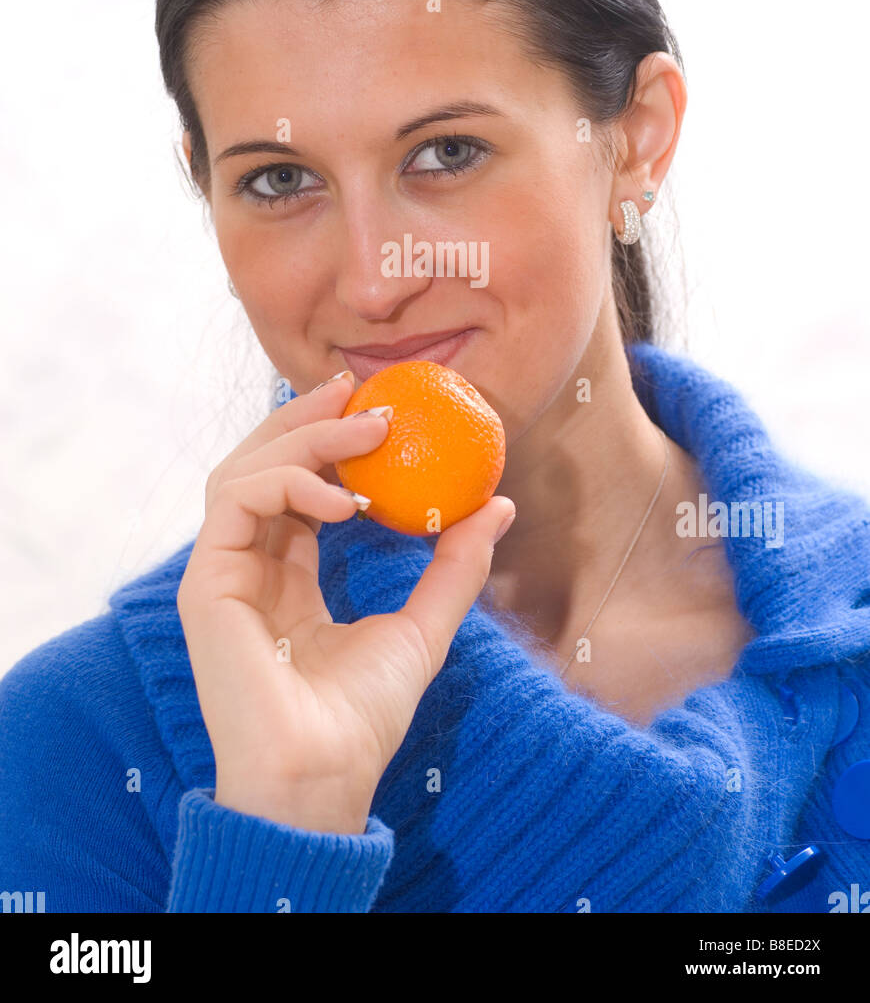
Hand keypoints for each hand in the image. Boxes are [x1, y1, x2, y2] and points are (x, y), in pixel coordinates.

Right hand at [176, 373, 514, 833]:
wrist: (324, 775)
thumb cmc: (364, 717)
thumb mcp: (424, 626)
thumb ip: (454, 566)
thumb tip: (498, 506)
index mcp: (286, 575)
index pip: (296, 486)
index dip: (328, 439)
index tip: (376, 405)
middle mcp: (249, 566)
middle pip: (262, 464)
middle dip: (307, 419)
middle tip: (358, 388)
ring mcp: (221, 573)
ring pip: (244, 470)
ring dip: (304, 439)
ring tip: (365, 432)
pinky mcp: (205, 582)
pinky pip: (237, 501)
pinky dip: (290, 483)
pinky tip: (346, 499)